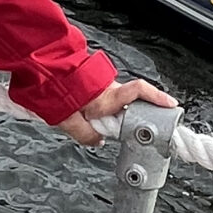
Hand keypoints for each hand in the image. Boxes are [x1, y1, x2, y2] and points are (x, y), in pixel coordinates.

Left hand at [55, 76, 176, 146]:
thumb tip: (99, 142)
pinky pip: (108, 99)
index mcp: (106, 97)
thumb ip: (87, 135)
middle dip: (136, 115)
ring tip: (105, 127)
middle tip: (138, 131)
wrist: (40, 71)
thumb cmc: (54, 93)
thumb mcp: (68, 121)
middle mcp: (108, 88)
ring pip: (119, 101)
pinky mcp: (95, 84)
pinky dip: (107, 108)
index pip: (138, 91)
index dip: (157, 98)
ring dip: (117, 113)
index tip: (172, 106)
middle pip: (133, 101)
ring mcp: (103, 84)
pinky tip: (94, 117)